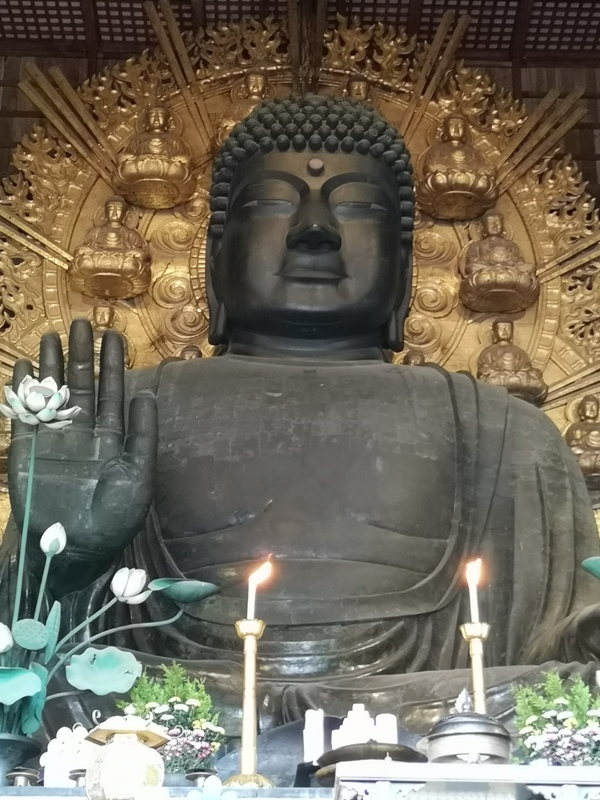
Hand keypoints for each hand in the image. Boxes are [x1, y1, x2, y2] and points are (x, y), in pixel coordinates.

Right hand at [7, 318, 156, 572]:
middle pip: (82, 386)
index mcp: (112, 440)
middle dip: (82, 356)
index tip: (114, 335)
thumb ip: (143, 436)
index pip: (113, 394)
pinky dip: (24, 393)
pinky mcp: (28, 452)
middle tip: (83, 322)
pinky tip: (26, 368)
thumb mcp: (139, 477)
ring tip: (53, 335)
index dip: (113, 365)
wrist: (73, 552)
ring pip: (53, 395)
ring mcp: (54, 441)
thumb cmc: (113, 520)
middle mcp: (82, 435)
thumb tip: (146, 394)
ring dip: (53, 366)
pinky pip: (25, 416)